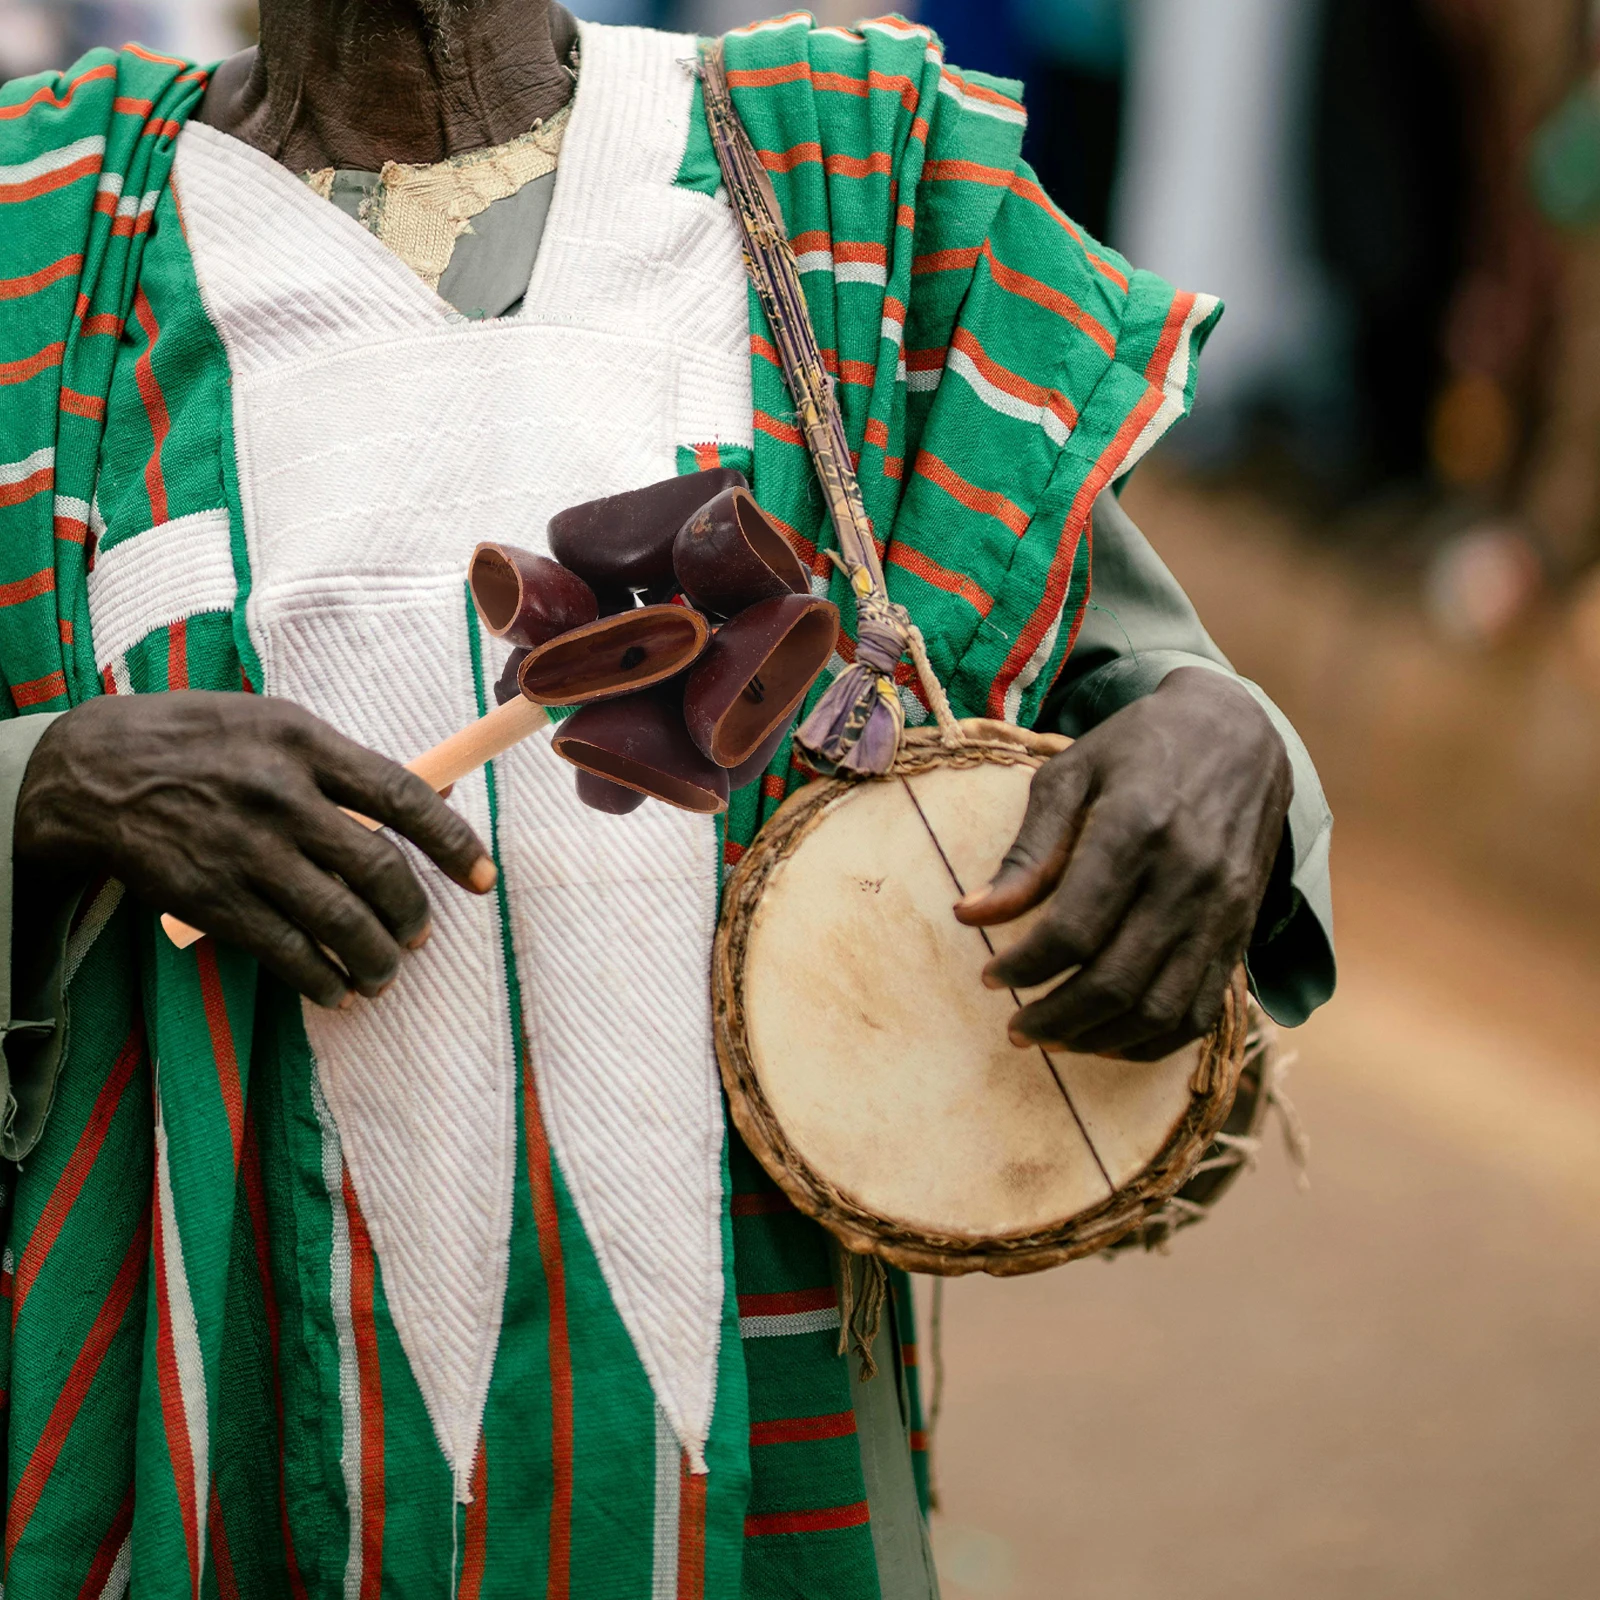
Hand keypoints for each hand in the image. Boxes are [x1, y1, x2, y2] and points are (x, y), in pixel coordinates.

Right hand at [17, 693, 497, 1009]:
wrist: (96, 772)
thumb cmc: (202, 741)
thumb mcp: (276, 724)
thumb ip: (346, 764)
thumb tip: (432, 799)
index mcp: (307, 745)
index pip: (403, 797)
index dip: (454, 844)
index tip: (483, 879)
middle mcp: (282, 797)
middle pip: (379, 870)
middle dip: (413, 914)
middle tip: (420, 933)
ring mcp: (248, 852)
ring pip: (340, 922)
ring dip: (377, 959)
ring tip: (385, 973)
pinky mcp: (214, 899)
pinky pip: (287, 953)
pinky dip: (322, 980)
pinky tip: (337, 990)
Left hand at [955, 669, 1292, 1060]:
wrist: (1237, 734)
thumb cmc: (1136, 750)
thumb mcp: (1069, 776)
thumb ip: (1026, 852)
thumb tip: (970, 916)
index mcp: (1135, 829)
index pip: (1073, 929)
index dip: (1024, 967)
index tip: (991, 977)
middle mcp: (1187, 876)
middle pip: (1115, 981)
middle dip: (1055, 1018)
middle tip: (1015, 1027)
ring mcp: (1222, 909)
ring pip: (1159, 1009)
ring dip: (1099, 1038)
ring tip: (1053, 1038)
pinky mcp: (1241, 931)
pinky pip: (1201, 1011)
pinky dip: (1152, 1040)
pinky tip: (1108, 1038)